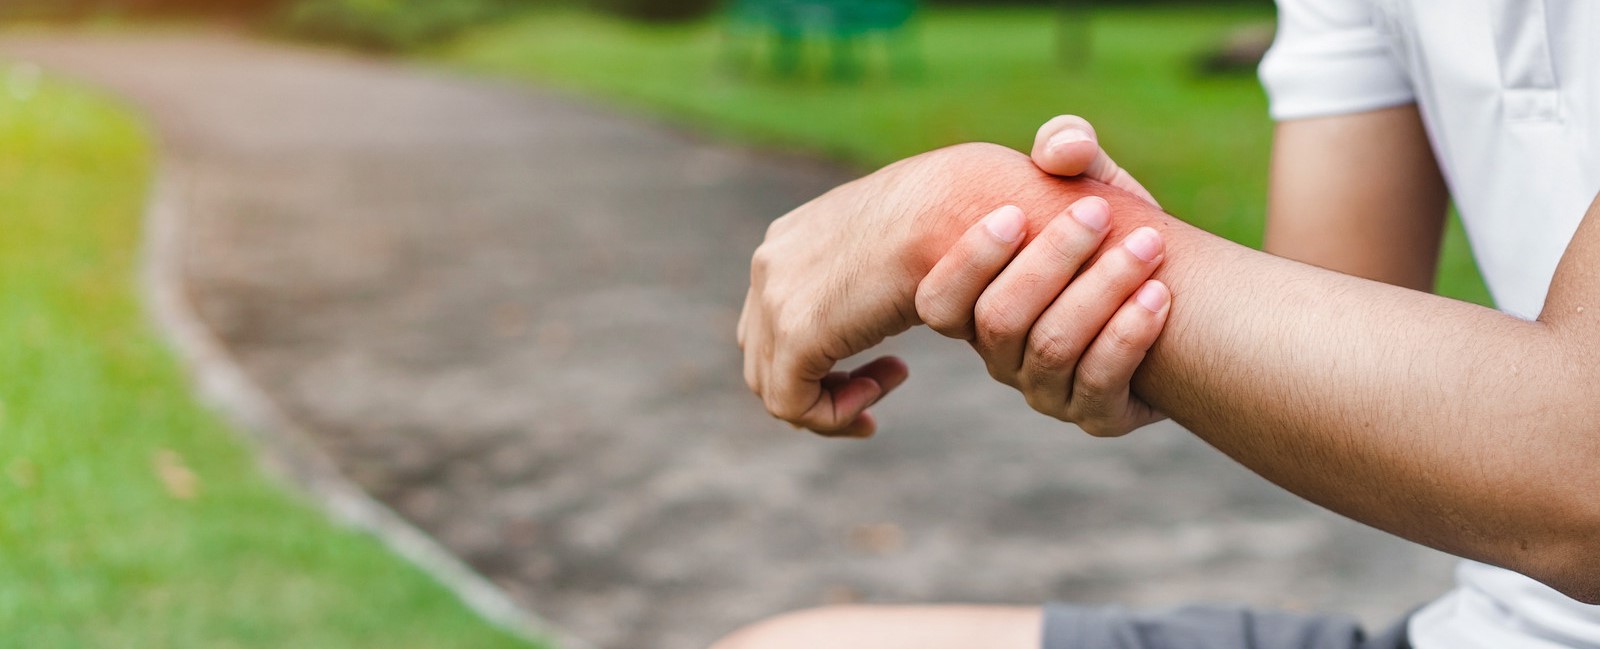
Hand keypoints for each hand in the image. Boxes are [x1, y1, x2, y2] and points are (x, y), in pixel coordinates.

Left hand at [739, 145, 1006, 437]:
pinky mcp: (795, 331)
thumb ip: (873, 275)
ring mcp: (774, 296)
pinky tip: (881, 388)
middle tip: (880, 383)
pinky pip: (791, 404)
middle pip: (765, 355)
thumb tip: (884, 304)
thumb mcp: (900, 244)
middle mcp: (770, 263)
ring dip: (832, 401)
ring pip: (773, 386)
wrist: (964, 208)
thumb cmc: (957, 222)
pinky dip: (834, 415)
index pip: (773, 318)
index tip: (880, 364)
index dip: (821, 353)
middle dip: (821, 384)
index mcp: (790, 238)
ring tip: (885, 383)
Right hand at [915, 118, 1170, 436]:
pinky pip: (1099, 383)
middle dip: (1052, 261)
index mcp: (975, 306)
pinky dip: (1128, 336)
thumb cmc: (1110, 230)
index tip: (1015, 213)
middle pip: (1001, 320)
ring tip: (1147, 245)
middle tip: (1099, 211)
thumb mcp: (1086, 181)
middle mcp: (999, 356)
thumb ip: (1067, 149)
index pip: (940, 301)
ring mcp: (1044, 390)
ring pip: (1053, 348)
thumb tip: (1062, 150)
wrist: (1175, 292)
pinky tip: (1159, 295)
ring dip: (1101, 291)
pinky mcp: (1095, 414)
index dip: (969, 262)